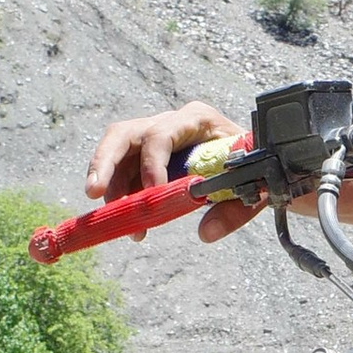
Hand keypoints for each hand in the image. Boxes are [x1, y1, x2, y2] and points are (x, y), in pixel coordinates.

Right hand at [85, 97, 254, 242]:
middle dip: (104, 163)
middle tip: (93, 193)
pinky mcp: (148, 157)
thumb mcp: (253, 186)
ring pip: (116, 153)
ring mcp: (156, 138)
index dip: (151, 164)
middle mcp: (171, 123)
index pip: (161, 135)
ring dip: (110, 187)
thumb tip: (206, 233)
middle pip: (124, 134)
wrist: (260, 162)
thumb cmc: (257, 166)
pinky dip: (122, 197)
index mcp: (198, 120)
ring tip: (119, 221)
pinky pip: (124, 172)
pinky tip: (132, 223)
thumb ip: (233, 210)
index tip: (152, 194)